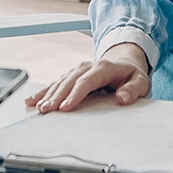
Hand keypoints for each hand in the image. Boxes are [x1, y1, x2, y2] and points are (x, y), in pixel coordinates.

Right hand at [26, 45, 150, 112]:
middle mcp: (87, 66)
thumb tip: (122, 98)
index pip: (87, 81)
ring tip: (39, 108)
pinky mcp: (72, 75)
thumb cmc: (132, 76)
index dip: (75, 94)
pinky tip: (32, 100)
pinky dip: (43, 91)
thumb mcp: (140, 82)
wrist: (125, 62)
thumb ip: (133, 90)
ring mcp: (78, 70)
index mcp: (104, 68)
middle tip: (47, 110)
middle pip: (69, 81)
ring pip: (60, 82)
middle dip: (57, 96)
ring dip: (48, 95)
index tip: (66, 107)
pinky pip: (56, 83)